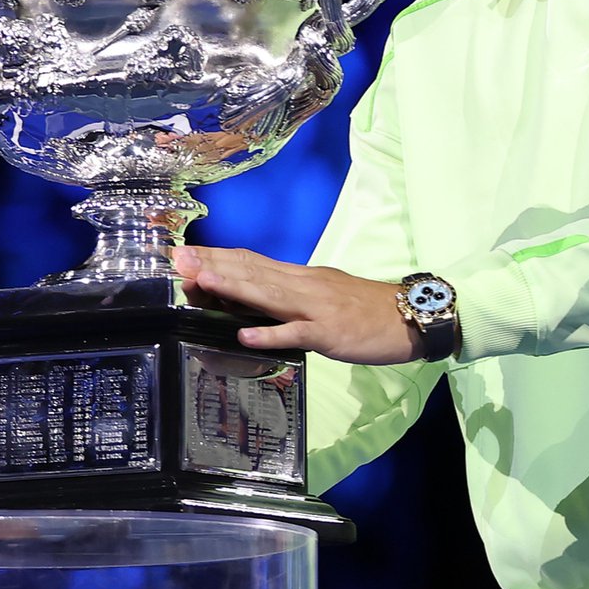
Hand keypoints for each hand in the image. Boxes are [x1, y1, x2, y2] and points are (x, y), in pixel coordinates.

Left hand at [171, 245, 422, 363]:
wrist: (409, 315)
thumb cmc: (366, 310)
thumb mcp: (325, 294)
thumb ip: (291, 296)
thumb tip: (254, 300)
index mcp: (302, 277)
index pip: (253, 262)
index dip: (219, 258)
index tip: (188, 254)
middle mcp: (305, 285)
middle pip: (253, 272)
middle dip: (214, 265)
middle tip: (179, 260)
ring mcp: (316, 308)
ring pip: (268, 295)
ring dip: (233, 288)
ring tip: (202, 281)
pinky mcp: (330, 332)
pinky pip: (296, 333)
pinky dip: (270, 333)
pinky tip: (245, 334)